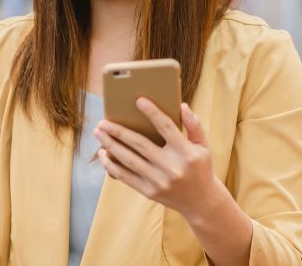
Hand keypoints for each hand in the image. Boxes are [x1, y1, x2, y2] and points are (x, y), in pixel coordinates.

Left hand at [94, 99, 222, 218]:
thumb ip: (194, 126)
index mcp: (186, 153)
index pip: (166, 127)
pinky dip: (111, 165)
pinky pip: (125, 176)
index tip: (138, 100)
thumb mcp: (203, 146)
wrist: (201, 202)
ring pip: (129, 160)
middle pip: (140, 144)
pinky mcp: (149, 192)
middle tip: (103, 121)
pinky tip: (102, 153)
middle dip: (118, 131)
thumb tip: (181, 106)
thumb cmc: (200, 168)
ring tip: (98, 133)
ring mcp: (159, 181)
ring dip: (110, 145)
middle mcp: (172, 167)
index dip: (152, 112)